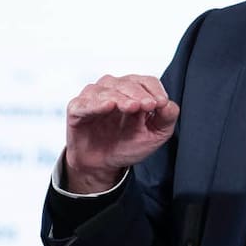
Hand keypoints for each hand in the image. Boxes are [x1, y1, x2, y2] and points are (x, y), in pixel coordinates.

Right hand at [64, 75, 179, 192]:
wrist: (103, 164)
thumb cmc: (129, 144)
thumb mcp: (155, 134)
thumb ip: (167, 118)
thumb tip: (168, 103)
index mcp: (134, 91)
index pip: (146, 81)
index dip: (154, 90)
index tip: (160, 103)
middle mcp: (114, 89)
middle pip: (128, 83)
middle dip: (139, 94)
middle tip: (148, 105)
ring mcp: (94, 97)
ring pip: (107, 89)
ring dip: (121, 97)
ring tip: (131, 107)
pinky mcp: (77, 109)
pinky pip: (85, 103)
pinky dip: (96, 103)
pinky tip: (108, 106)